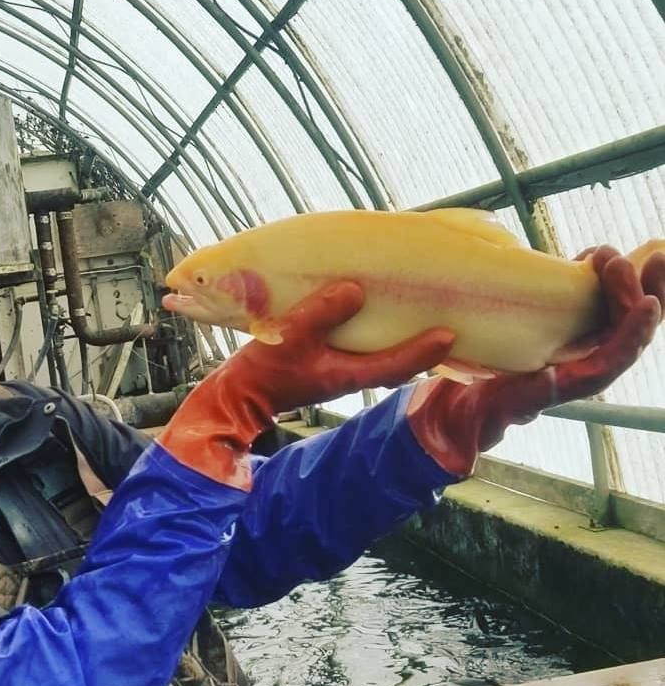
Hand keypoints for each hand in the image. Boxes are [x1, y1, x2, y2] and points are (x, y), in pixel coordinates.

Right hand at [159, 282, 455, 486]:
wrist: (236, 396)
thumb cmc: (262, 372)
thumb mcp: (289, 336)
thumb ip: (321, 313)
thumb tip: (355, 289)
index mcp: (347, 374)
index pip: (396, 364)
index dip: (424, 351)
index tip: (450, 335)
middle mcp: (349, 375)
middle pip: (396, 362)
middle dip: (423, 346)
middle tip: (448, 320)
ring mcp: (337, 371)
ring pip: (379, 354)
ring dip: (398, 336)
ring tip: (417, 310)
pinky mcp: (323, 363)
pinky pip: (359, 347)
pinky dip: (371, 332)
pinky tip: (370, 312)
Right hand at [407, 245, 664, 476]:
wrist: (460, 408)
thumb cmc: (463, 417)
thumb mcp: (461, 430)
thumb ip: (464, 445)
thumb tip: (461, 463)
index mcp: (560, 389)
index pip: (609, 365)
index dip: (631, 336)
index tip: (646, 304)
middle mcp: (578, 368)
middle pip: (625, 332)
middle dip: (637, 294)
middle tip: (630, 259)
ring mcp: (575, 347)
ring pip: (617, 314)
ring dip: (625, 282)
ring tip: (614, 251)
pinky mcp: (564, 332)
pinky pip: (595, 304)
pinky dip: (599, 280)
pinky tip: (590, 257)